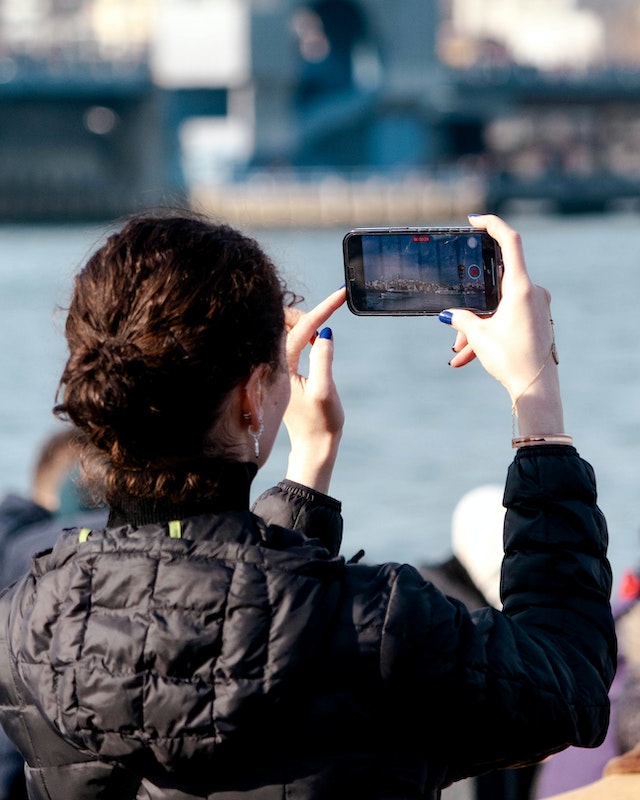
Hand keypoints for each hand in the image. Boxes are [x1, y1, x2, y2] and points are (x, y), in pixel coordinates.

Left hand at [283, 287, 345, 492]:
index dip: (322, 310)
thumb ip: (323, 359)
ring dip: (306, 323)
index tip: (340, 295)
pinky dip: (303, 334)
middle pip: (284, 324)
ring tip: (325, 329)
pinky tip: (317, 339)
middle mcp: (273, 365)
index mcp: (280, 367)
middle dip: (306, 314)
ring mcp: (276, 368)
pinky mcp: (282, 372)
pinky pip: (289, 342)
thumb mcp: (325, 390)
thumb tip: (325, 332)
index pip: (300, 329)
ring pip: (286, 331)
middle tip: (329, 316)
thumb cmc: (321, 423)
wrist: (314, 446)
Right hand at [441, 215, 564, 436]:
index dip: (492, 225)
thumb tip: (450, 315)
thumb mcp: (479, 336)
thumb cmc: (510, 358)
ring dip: (477, 327)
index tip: (475, 220)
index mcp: (520, 287)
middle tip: (453, 326)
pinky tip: (470, 356)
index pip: (510, 242)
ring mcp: (537, 306)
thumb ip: (462, 319)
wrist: (536, 388)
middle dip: (471, 307)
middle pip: (495, 286)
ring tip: (459, 351)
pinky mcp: (537, 320)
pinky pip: (507, 320)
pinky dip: (489, 333)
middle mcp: (532, 292)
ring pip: (498, 308)